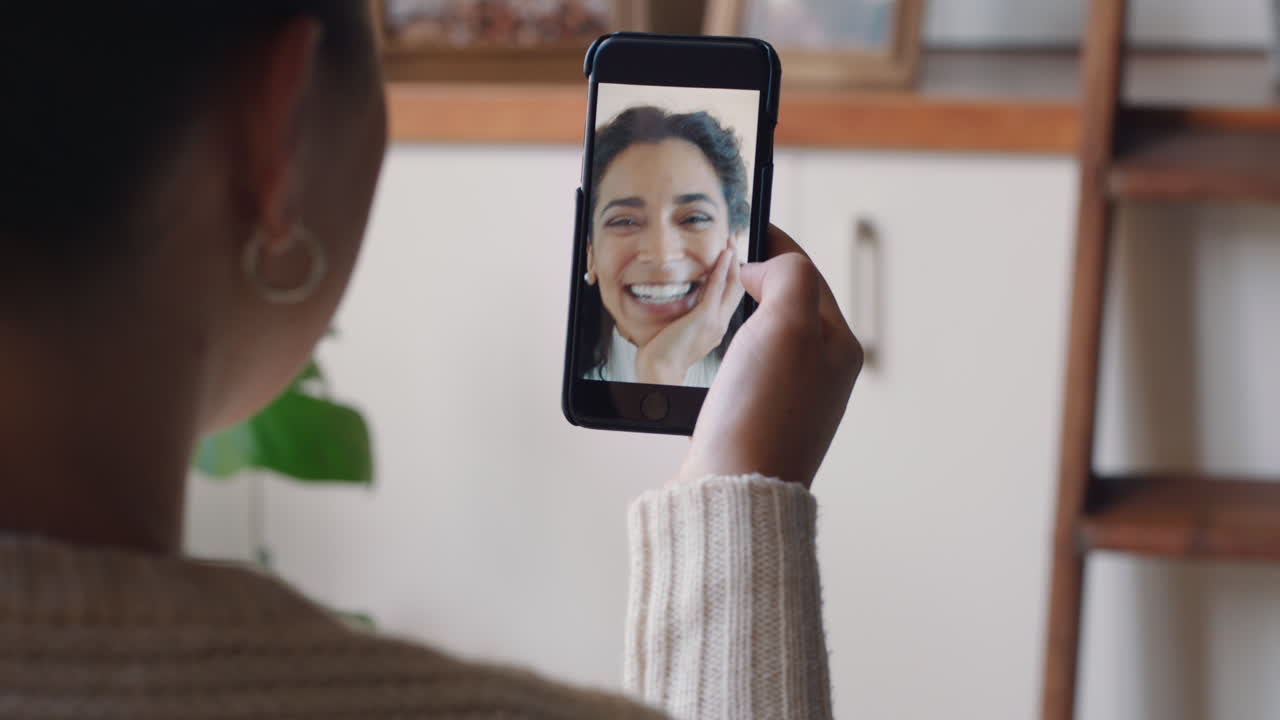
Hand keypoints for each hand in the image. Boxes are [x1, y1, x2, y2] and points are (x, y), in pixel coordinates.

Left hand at [634, 248, 744, 384]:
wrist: (660, 371)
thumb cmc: (663, 355)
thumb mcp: (680, 333)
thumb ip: (687, 318)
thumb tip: (683, 304)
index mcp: (716, 329)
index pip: (731, 298)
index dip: (734, 277)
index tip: (730, 260)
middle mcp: (721, 325)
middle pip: (737, 289)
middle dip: (737, 264)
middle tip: (734, 243)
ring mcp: (715, 322)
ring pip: (732, 286)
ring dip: (732, 261)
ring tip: (731, 242)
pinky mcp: (705, 318)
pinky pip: (718, 288)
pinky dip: (722, 269)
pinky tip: (724, 255)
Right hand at [674, 226, 862, 489]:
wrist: (733, 489)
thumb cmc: (762, 412)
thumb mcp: (788, 324)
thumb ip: (788, 276)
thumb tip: (765, 271)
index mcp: (837, 344)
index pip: (805, 274)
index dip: (771, 244)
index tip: (742, 225)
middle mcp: (818, 372)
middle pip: (784, 302)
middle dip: (754, 280)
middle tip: (718, 264)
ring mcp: (787, 400)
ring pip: (760, 336)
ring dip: (735, 315)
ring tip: (708, 303)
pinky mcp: (754, 422)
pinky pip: (739, 370)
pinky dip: (721, 352)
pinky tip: (703, 356)